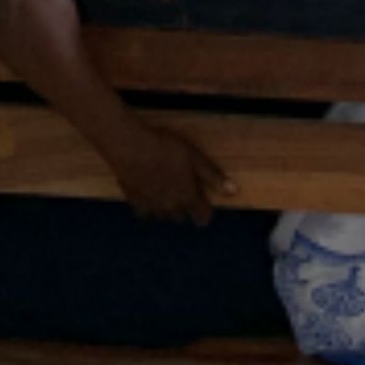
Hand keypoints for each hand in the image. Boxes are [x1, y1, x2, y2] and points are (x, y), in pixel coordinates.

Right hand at [103, 119, 232, 225]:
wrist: (130, 147)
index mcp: (187, 196)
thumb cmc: (165, 148)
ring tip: (167, 196)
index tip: (205, 210)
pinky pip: (144, 213)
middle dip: (185, 209)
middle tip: (185, 195)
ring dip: (167, 210)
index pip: (202, 216)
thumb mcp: (195, 157)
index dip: (205, 214)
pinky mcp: (133, 201)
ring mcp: (150, 205)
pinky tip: (148, 196)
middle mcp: (170, 206)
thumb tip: (234, 191)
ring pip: (163, 216)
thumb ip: (213, 176)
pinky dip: (149, 208)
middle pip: (181, 217)